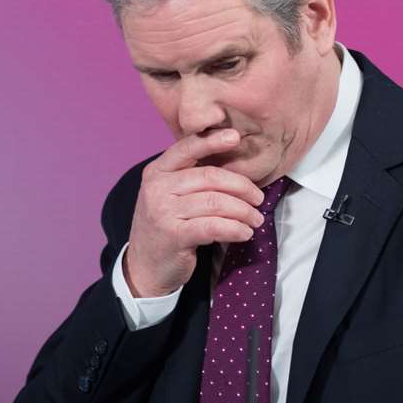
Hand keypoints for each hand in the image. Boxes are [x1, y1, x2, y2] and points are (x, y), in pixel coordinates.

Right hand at [122, 129, 267, 297]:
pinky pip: (213, 226)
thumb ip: (190, 177)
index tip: (235, 137)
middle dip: (241, 186)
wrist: (143, 266)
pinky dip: (235, 229)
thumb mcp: (168, 195)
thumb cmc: (165, 226)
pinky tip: (245, 233)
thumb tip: (233, 163)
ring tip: (256, 219)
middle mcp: (157, 188)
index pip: (187, 147)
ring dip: (243, 211)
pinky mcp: (174, 236)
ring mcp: (163, 212)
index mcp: (157, 171)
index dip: (212, 140)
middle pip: (209, 177)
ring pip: (215, 202)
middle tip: (258, 198)